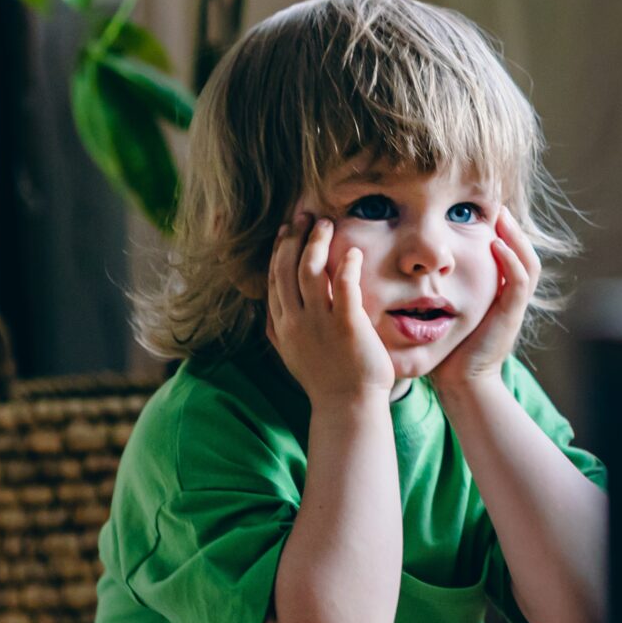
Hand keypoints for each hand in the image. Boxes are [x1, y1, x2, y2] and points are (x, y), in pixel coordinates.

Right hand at [263, 214, 394, 406]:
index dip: (278, 250)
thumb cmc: (326, 380)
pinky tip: (352, 252)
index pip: (273, 278)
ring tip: (327, 224)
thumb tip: (269, 311)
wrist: (348, 407)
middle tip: (306, 215)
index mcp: (281, 326)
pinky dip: (346, 266)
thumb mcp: (291, 354)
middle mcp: (296, 321)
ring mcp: (320, 323)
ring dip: (317, 242)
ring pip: (310, 270)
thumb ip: (279, 331)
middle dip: (294, 237)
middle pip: (286, 268)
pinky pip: (344, 287)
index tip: (286, 230)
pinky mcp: (347, 326)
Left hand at [433, 209, 538, 389]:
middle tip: (497, 207)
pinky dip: (511, 261)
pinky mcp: (510, 316)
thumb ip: (440, 291)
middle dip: (513, 229)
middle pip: (524, 255)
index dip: (503, 233)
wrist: (460, 383)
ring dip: (516, 238)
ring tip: (501, 217)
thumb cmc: (448, 350)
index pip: (509, 257)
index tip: (486, 212)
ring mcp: (513, 308)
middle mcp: (510, 299)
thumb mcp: (445, 312)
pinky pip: (518, 283)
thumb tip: (415, 268)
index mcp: (498, 296)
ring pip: (528, 265)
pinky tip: (496, 245)